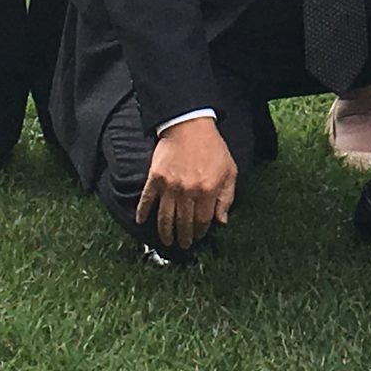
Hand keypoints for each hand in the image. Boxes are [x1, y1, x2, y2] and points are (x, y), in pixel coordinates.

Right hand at [136, 117, 236, 251]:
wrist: (190, 126)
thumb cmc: (212, 148)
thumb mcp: (229, 170)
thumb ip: (227, 197)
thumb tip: (221, 221)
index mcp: (207, 190)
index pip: (203, 220)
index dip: (200, 232)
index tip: (198, 238)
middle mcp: (188, 191)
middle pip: (184, 222)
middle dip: (184, 237)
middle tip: (183, 245)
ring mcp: (169, 186)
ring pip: (165, 216)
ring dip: (166, 232)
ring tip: (167, 241)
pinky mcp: (155, 178)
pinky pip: (147, 199)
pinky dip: (143, 211)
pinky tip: (141, 221)